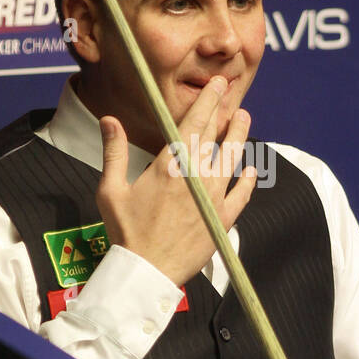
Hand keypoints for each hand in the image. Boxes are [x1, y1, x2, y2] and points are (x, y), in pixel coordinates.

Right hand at [95, 76, 257, 286]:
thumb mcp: (110, 190)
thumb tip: (109, 119)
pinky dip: (247, 179)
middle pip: (215, 136)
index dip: (208, 101)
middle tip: (232, 95)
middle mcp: (195, 177)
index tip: (218, 85)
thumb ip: (114, 152)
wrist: (146, 272)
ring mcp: (212, 198)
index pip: (193, 123)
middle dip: (224, 112)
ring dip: (239, 136)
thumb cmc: (124, 232)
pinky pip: (241, 194)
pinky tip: (249, 168)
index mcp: (168, 166)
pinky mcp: (222, 219)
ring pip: (232, 158)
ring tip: (243, 118)